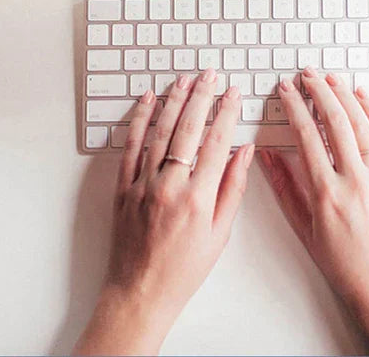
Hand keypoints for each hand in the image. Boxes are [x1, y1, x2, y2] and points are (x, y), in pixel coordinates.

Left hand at [74, 70, 253, 355]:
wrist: (140, 293)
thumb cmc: (183, 268)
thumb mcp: (220, 234)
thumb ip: (233, 189)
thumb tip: (245, 152)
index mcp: (198, 198)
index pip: (217, 142)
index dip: (227, 113)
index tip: (233, 94)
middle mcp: (169, 186)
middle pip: (188, 129)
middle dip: (202, 97)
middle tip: (210, 75)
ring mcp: (143, 185)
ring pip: (159, 132)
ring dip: (173, 101)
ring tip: (184, 80)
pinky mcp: (123, 188)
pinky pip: (131, 147)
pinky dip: (139, 121)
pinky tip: (148, 101)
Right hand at [258, 68, 368, 355]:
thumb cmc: (344, 264)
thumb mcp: (305, 229)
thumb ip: (285, 188)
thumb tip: (267, 155)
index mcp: (327, 194)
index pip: (307, 136)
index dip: (294, 107)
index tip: (286, 90)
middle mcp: (355, 182)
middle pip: (335, 123)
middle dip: (318, 92)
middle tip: (306, 75)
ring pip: (361, 125)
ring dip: (344, 97)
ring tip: (330, 78)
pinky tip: (363, 97)